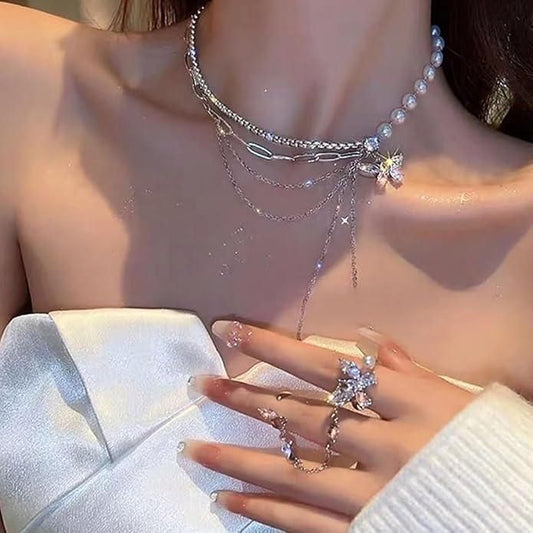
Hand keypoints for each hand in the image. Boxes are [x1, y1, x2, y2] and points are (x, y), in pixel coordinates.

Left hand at [181, 322, 473, 532]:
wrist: (523, 516)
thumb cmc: (494, 452)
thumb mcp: (460, 400)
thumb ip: (409, 369)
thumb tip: (361, 336)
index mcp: (411, 404)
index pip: (327, 368)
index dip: (274, 348)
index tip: (230, 331)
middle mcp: (386, 446)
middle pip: (300, 417)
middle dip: (245, 399)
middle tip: (200, 385)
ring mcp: (373, 496)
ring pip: (291, 473)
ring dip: (237, 460)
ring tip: (191, 450)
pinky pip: (304, 526)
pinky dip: (262, 513)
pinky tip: (225, 503)